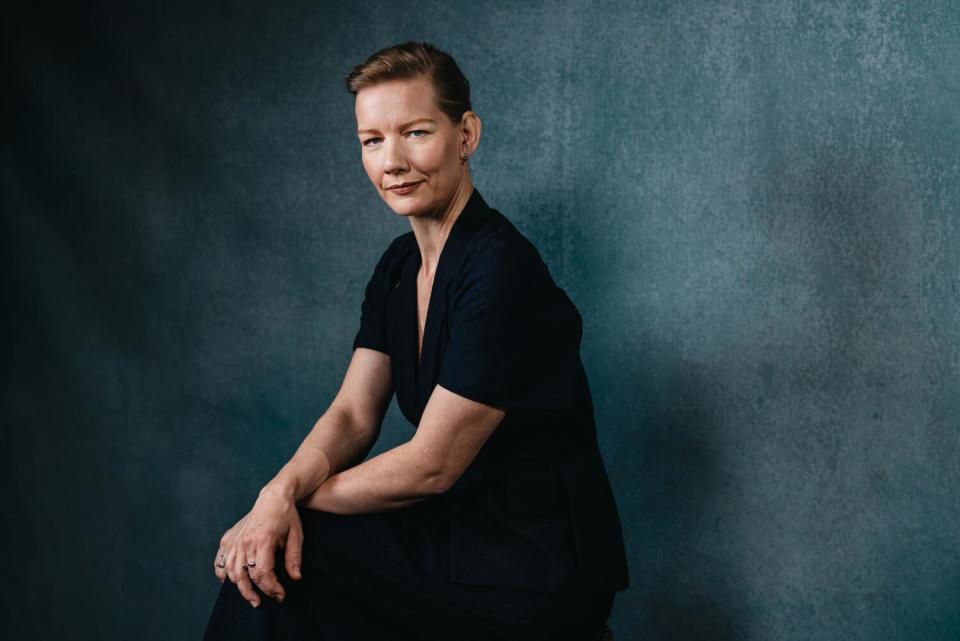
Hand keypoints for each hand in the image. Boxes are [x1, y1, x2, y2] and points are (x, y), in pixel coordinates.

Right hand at [213, 489, 303, 607]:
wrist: (273, 497)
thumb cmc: (287, 516)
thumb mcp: (296, 535)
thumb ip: (294, 557)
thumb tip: (296, 578)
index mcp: (263, 540)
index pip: (263, 573)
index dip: (271, 588)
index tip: (280, 595)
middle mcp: (245, 541)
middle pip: (246, 575)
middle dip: (256, 592)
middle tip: (264, 602)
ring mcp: (235, 540)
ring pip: (231, 572)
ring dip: (240, 588)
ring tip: (251, 597)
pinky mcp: (228, 538)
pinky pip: (221, 560)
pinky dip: (223, 573)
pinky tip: (230, 582)